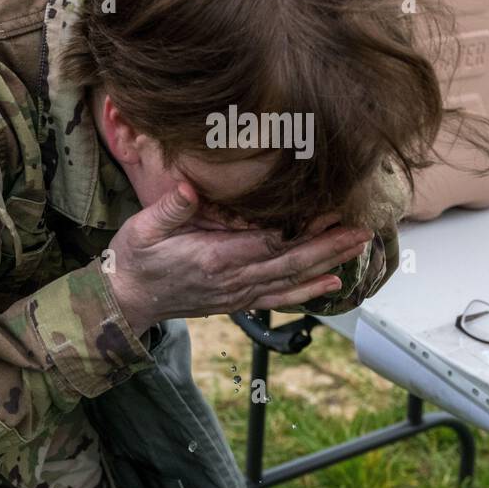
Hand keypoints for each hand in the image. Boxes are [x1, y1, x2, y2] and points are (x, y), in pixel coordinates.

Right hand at [104, 182, 371, 334]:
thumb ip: (170, 209)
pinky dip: (308, 291)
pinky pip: (280, 298)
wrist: (126, 300)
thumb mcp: (142, 228)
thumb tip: (190, 186)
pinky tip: (332, 283)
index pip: (268, 243)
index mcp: (214, 258)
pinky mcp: (238, 301)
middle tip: (362, 230)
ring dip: (327, 264)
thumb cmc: (133, 260)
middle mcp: (233, 279)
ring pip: (291, 280)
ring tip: (358, 248)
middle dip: (329, 246)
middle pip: (291, 262)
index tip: (330, 212)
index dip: (302, 230)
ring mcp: (238, 293)